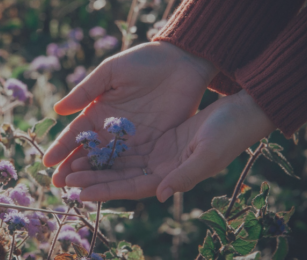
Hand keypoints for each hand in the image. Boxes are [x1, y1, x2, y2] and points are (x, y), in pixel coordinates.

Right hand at [43, 42, 217, 187]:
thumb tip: (58, 110)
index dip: (62, 148)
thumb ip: (86, 90)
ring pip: (109, 163)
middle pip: (89, 154)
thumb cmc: (144, 61)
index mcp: (98, 111)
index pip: (76, 134)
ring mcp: (132, 140)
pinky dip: (120, 176)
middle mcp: (112, 130)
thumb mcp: (111, 71)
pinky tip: (108, 187)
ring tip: (77, 189)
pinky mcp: (153, 146)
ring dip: (93, 177)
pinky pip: (134, 164)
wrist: (182, 62)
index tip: (48, 162)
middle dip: (72, 169)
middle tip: (58, 184)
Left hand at [64, 90, 275, 201]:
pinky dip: (111, 145)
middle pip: (120, 177)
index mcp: (172, 177)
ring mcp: (160, 154)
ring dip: (97, 162)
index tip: (78, 192)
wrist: (242, 112)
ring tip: (70, 162)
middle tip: (63, 178)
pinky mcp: (161, 138)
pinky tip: (92, 143)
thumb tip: (161, 195)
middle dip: (92, 178)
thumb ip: (185, 175)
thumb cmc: (230, 133)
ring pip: (121, 161)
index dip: (104, 190)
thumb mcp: (208, 153)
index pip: (131, 188)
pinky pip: (129, 144)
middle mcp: (162, 170)